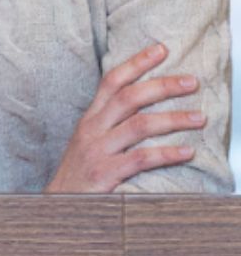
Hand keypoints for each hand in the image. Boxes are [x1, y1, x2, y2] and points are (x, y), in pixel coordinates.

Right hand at [46, 42, 202, 192]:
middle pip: (129, 98)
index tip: (161, 50)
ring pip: (139, 125)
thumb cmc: (79, 173)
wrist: (58, 205)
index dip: (136, 63)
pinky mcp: (106, 173)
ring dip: (173, 119)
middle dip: (162, 86)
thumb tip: (144, 107)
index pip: (112, 81)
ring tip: (199, 117)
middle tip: (191, 81)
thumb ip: (110, 123)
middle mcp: (92, 129)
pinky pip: (140, 159)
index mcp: (90, 119)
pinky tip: (186, 152)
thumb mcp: (88, 141)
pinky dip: (166, 154)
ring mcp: (98, 151)